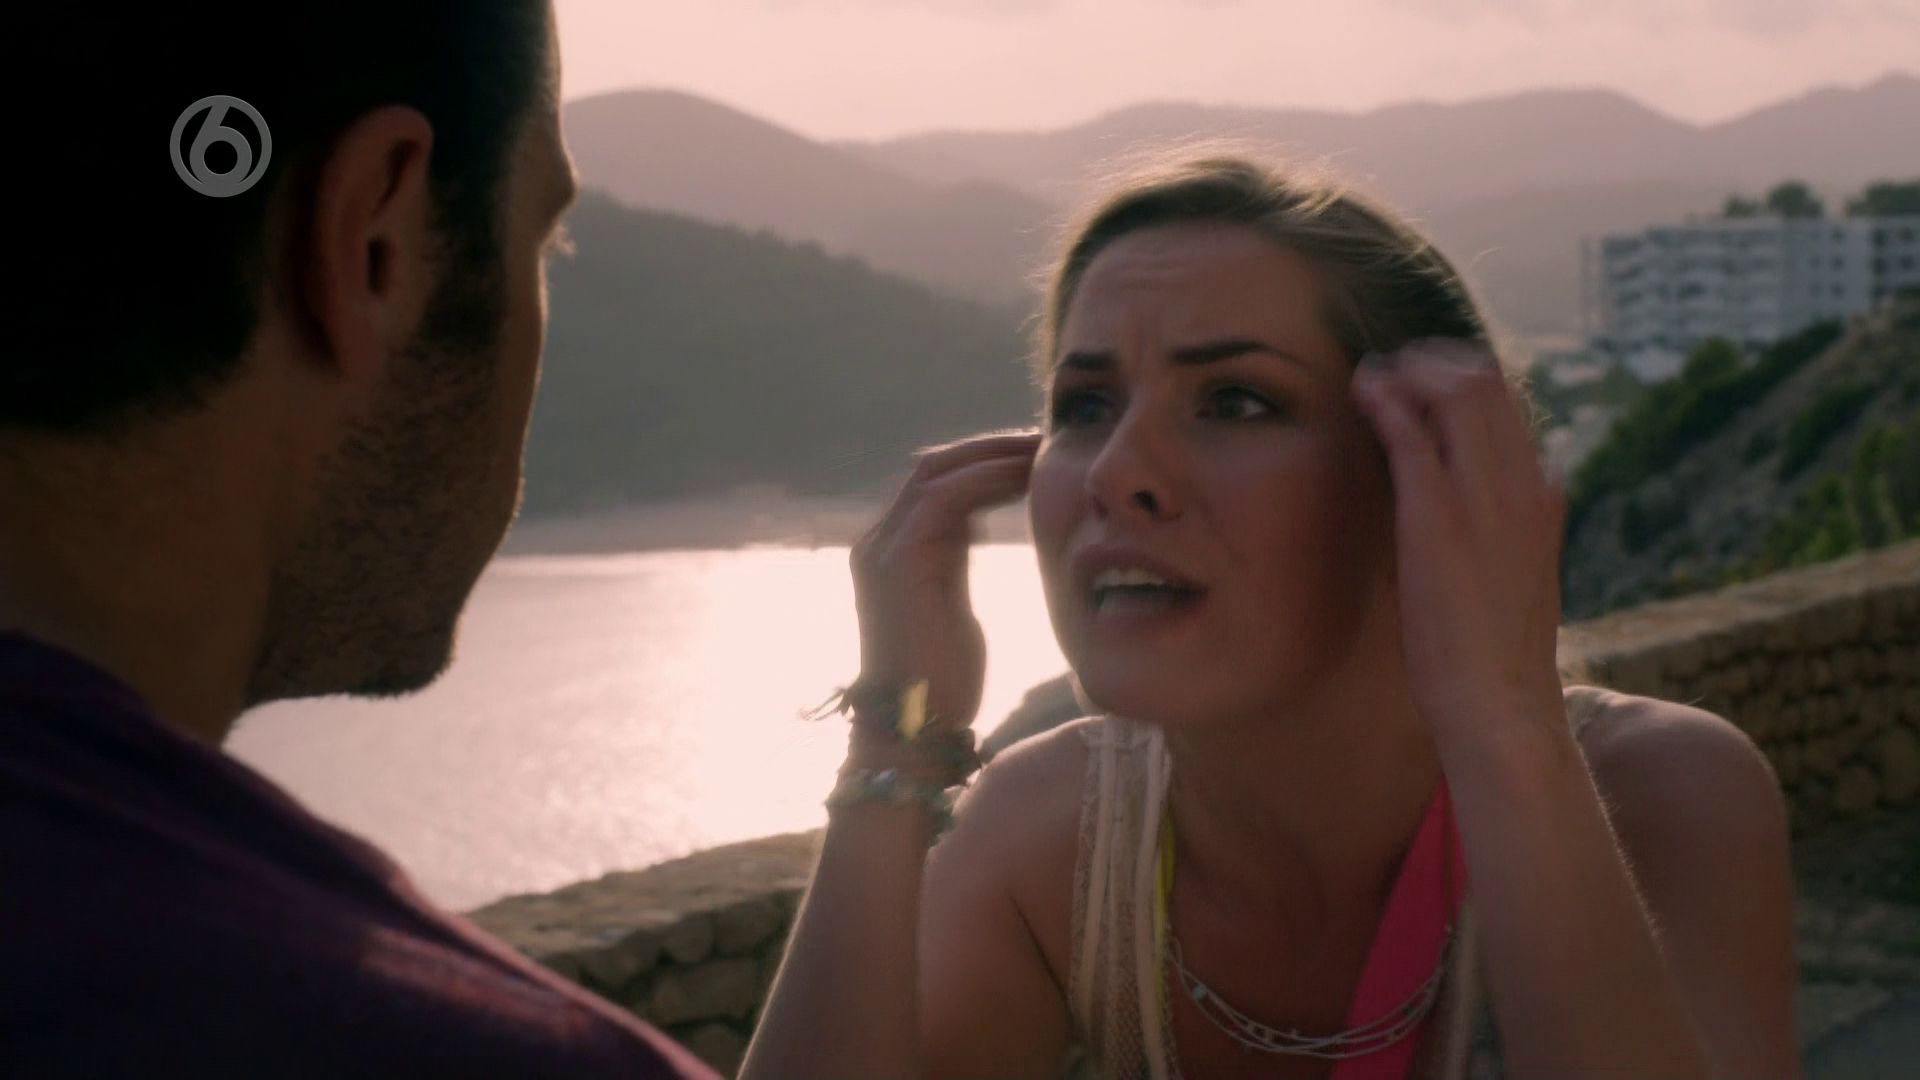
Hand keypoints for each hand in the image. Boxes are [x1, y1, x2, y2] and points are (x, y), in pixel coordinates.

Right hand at [849, 430, 1041, 731]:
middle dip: (989, 449)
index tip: (1035, 457)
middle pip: (932, 467)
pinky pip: (945, 497)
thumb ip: (953, 564)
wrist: (914, 732)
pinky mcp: (897, 560)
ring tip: (1042, 452)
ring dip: (993, 456)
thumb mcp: (951, 607)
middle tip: (1044, 442)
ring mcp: (881, 549)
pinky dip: (986, 478)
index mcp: (890, 551)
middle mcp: (877, 542)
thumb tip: (974, 531)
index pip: (934, 483)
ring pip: (937, 473)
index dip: (983, 462)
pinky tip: (1026, 476)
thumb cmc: (943, 687)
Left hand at [1348, 341, 1567, 749]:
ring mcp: (1482, 495)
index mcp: (1542, 495)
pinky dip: (1386, 401)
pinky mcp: (1436, 514)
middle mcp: (1522, 482)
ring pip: (1454, 392)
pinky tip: (1364, 394)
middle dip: (1434, 363)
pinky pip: (1411, 433)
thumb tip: (1472, 509)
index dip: (1465, 381)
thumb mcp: (1515, 575)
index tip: (1427, 382)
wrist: (1499, 701)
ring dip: (1408, 373)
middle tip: (1393, 368)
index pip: (1513, 408)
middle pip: (1487, 383)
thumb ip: (1501, 529)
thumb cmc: (1496, 653)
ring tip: (1372, 376)